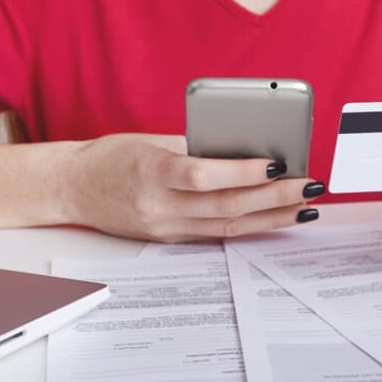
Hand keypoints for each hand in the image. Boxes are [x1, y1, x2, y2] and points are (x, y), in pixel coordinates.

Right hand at [66, 134, 323, 241]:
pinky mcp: (170, 239)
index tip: (279, 164)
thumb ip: (195, 148)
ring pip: (228, 225)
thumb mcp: (151, 141)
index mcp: (151, 171)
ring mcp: (165, 228)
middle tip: (309, 185)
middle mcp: (159, 206)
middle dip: (274, 197)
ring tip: (305, 207)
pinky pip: (217, 234)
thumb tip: (246, 152)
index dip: (244, 172)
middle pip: (225, 205)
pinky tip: (276, 219)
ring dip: (271, 217)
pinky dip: (250, 226)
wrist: (72, 188)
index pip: (203, 174)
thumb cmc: (112, 157)